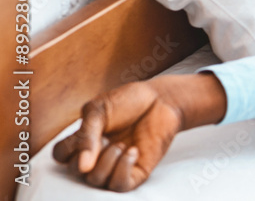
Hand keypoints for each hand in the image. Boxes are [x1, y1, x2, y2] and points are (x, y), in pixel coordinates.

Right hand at [52, 73, 225, 191]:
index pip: (60, 156)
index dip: (69, 147)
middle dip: (89, 153)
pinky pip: (119, 185)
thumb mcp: (99, 110)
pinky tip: (132, 151)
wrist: (162, 100)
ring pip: (96, 181)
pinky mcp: (135, 172)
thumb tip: (82, 166)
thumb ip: (85, 135)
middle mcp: (96, 156)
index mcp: (83, 140)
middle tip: (108, 136)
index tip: (89, 130)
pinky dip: (122, 169)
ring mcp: (115, 166)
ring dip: (107, 161)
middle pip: (75, 172)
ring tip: (122, 144)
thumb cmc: (129, 102)